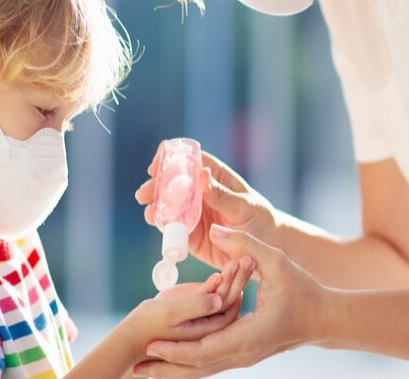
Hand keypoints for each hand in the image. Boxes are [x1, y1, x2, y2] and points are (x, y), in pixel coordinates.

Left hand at [133, 225, 326, 377]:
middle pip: (198, 368)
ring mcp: (243, 357)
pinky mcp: (242, 353)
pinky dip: (188, 364)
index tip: (151, 344)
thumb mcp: (277, 262)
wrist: (324, 318)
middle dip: (166, 368)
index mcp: (249, 336)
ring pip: (203, 370)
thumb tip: (217, 230)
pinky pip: (211, 362)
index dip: (176, 348)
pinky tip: (169, 362)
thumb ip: (245, 245)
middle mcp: (243, 353)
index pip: (206, 349)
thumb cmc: (303, 290)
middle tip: (135, 367)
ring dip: (174, 371)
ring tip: (144, 370)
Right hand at [135, 145, 277, 270]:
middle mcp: (199, 193)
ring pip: (168, 206)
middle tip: (144, 194)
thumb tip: (202, 174)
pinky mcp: (191, 235)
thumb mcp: (245, 206)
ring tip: (150, 214)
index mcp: (214, 176)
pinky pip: (173, 230)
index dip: (169, 158)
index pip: (188, 160)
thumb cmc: (260, 220)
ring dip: (156, 208)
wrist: (265, 251)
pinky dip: (164, 228)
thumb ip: (222, 195)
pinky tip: (159, 227)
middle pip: (171, 183)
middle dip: (155, 187)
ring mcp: (193, 213)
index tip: (156, 166)